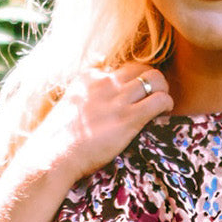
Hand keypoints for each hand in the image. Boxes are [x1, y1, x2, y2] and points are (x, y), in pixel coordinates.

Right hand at [0, 61, 172, 221]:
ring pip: (155, 79)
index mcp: (90, 76)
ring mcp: (117, 100)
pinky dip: (167, 104)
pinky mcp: (128, 119)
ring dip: (164, 91)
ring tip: (162, 107)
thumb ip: (84, 89)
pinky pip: (159, 100)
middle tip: (154, 99)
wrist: (54, 155)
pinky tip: (164, 115)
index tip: (136, 95)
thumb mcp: (69, 102)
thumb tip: (94, 73)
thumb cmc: (59, 137)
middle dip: (153, 81)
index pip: (122, 66)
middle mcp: (105, 83)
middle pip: (142, 67)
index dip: (134, 80)